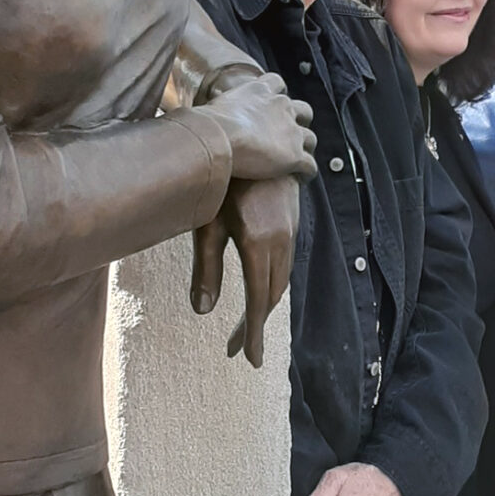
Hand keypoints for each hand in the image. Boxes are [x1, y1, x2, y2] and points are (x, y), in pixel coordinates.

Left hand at [191, 176, 299, 367]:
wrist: (252, 136)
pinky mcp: (291, 222)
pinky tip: (256, 289)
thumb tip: (203, 310)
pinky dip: (271, 283)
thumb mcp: (206, 223)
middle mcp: (281, 240)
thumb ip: (206, 268)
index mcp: (259, 243)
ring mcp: (290, 230)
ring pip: (281, 280)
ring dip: (264, 305)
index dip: (253, 332)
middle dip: (255, 325)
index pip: (259, 301)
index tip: (248, 358)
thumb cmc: (220, 179)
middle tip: (236, 347)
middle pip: (273, 295)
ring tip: (244, 326)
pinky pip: (285, 263)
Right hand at [204, 73, 316, 181]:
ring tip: (299, 159)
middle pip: (303, 110)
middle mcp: (281, 107)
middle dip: (301, 120)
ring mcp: (291, 132)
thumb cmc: (209, 123)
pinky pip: (310, 166)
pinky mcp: (295, 156)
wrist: (220, 137)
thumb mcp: (213, 106)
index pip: (276, 83)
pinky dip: (307, 172)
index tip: (275, 101)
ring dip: (306, 148)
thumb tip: (202, 110)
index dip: (278, 93)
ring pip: (310, 139)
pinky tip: (301, 178)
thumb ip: (218, 107)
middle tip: (290, 133)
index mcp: (261, 91)